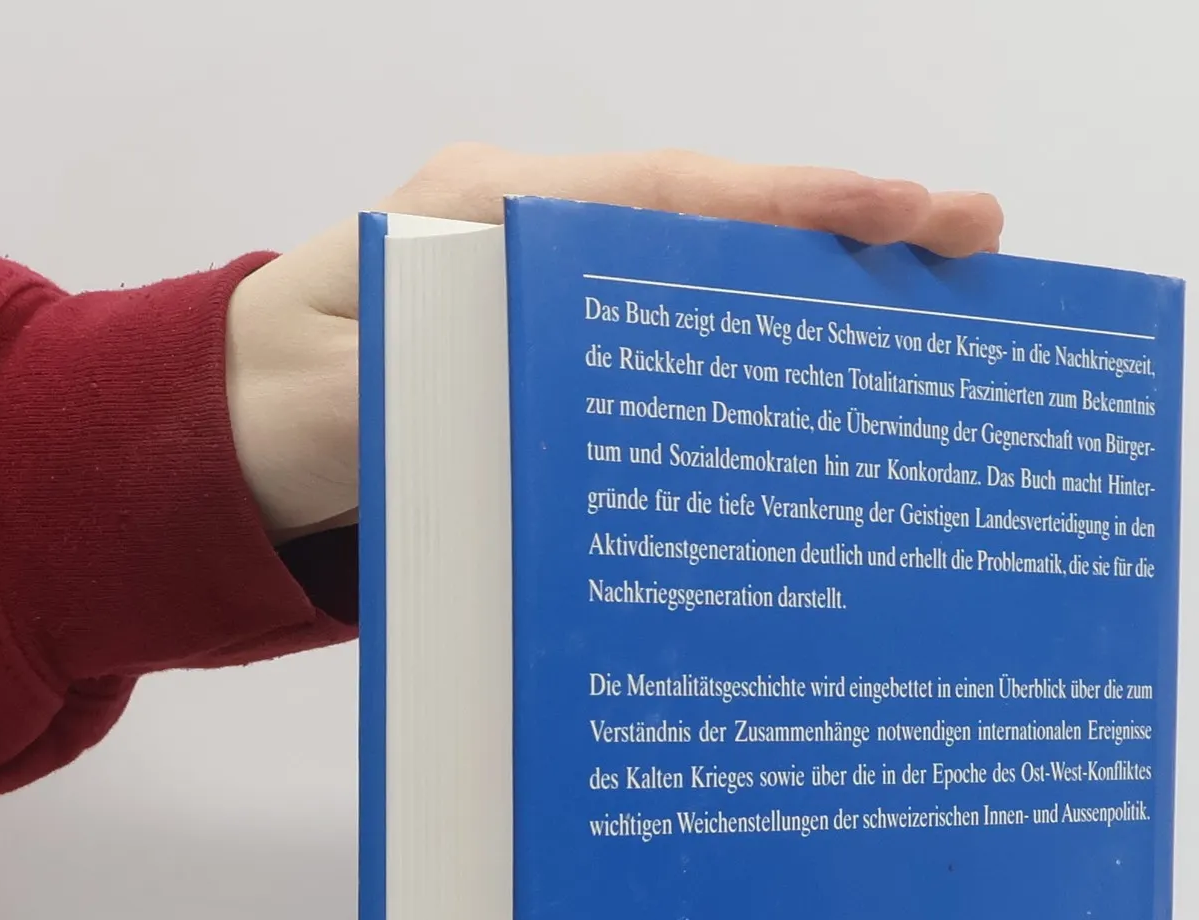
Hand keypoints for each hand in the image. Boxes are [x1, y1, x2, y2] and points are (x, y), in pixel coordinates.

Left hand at [225, 144, 1003, 541]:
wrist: (220, 443)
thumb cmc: (266, 416)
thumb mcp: (337, 405)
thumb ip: (431, 388)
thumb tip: (548, 387)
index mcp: (483, 219)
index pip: (661, 196)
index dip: (786, 207)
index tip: (902, 215)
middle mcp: (533, 235)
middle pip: (712, 221)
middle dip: (845, 230)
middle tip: (978, 242)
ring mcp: (552, 292)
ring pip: (707, 277)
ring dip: (821, 292)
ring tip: (945, 306)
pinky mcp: (560, 354)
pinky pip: (677, 337)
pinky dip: (761, 350)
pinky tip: (837, 382)